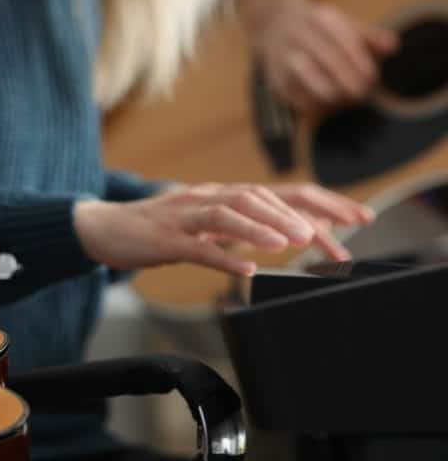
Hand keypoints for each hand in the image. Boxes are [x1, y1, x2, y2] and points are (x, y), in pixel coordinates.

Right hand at [74, 182, 373, 275]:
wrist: (103, 228)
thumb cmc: (155, 229)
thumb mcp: (203, 226)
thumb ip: (237, 227)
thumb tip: (276, 234)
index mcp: (221, 195)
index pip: (279, 192)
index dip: (320, 203)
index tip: (356, 218)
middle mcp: (206, 197)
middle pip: (258, 197)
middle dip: (297, 216)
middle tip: (329, 237)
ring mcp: (183, 216)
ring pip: (228, 214)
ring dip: (261, 228)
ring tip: (290, 244)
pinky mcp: (164, 239)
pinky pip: (196, 246)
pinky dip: (223, 256)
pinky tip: (245, 268)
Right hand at [252, 0, 397, 111]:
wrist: (274, 26)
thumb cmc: (321, 31)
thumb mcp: (345, 25)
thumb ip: (371, 37)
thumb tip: (392, 47)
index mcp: (319, 18)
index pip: (342, 40)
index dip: (358, 61)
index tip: (371, 77)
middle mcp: (298, 34)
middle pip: (326, 58)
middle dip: (347, 78)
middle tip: (361, 92)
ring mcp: (283, 57)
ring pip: (309, 78)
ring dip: (332, 92)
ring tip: (345, 99)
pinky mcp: (276, 81)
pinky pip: (300, 98)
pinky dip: (317, 104)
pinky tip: (329, 104)